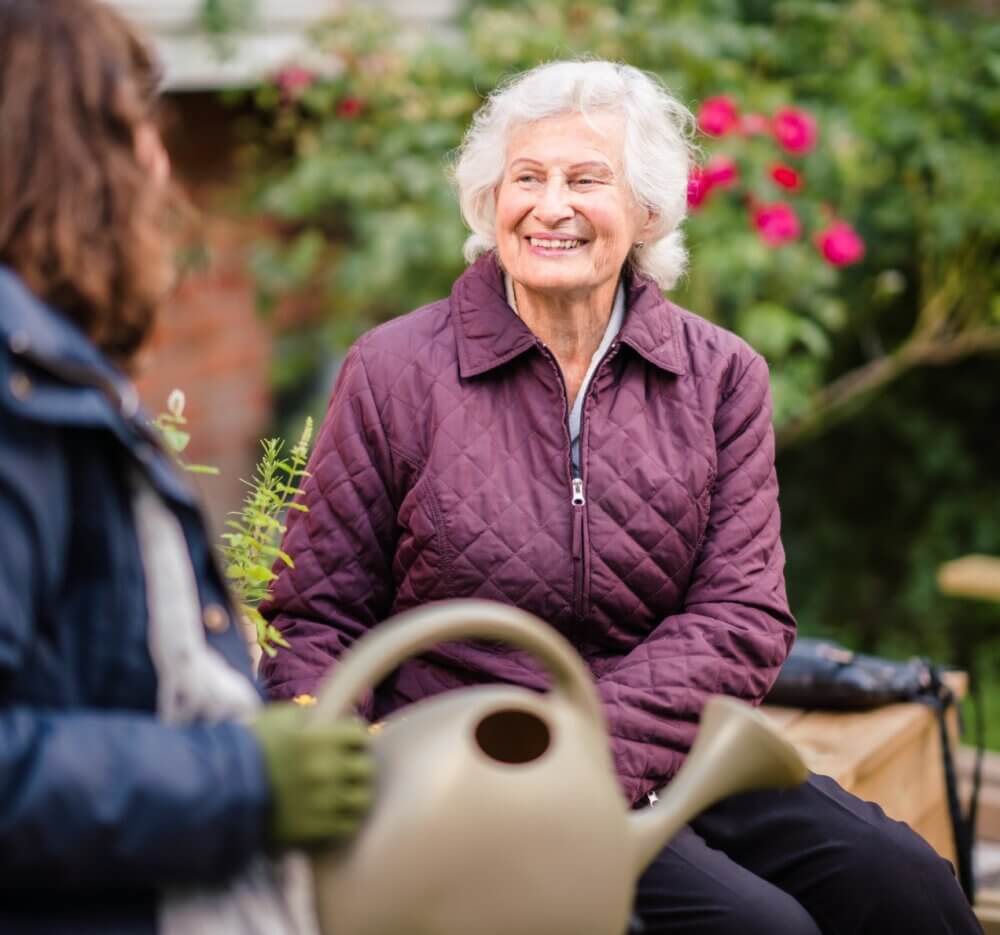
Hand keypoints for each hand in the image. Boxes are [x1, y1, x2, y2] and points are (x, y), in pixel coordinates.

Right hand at [251, 703, 373, 848]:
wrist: (220, 792)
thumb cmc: (250, 749)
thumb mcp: (280, 720)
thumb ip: (313, 717)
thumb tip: (337, 719)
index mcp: (318, 738)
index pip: (359, 734)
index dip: (353, 738)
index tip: (346, 744)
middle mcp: (325, 769)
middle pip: (365, 767)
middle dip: (357, 765)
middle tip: (347, 769)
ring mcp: (322, 801)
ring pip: (362, 799)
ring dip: (355, 794)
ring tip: (344, 794)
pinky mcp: (314, 830)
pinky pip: (347, 826)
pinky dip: (344, 820)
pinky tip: (332, 815)